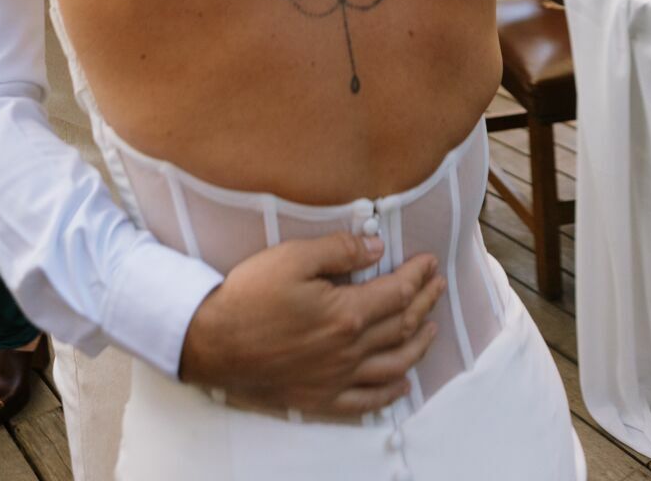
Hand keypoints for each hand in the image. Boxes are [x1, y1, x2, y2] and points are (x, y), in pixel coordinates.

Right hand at [179, 235, 442, 416]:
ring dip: (417, 346)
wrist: (213, 342)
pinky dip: (390, 393)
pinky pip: (367, 402)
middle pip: (401, 327)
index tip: (429, 262)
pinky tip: (401, 383)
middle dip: (424, 302)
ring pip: (393, 366)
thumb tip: (375, 248)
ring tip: (430, 329)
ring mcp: (337, 379)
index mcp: (346, 314)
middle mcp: (349, 351)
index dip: (417, 276)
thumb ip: (339, 250)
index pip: (396, 293)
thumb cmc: (250, 295)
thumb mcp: (293, 257)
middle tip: (437, 286)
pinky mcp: (321, 399)